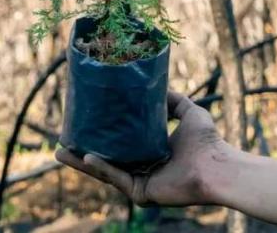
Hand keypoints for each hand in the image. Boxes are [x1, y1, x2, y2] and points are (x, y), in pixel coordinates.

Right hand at [55, 91, 229, 206]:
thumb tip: (157, 84)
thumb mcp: (188, 110)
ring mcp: (140, 181)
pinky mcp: (141, 192)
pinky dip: (101, 167)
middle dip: (81, 152)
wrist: (217, 164)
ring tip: (60, 151)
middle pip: (105, 159)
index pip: (119, 145)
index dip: (101, 135)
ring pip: (104, 171)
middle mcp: (142, 167)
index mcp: (150, 152)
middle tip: (60, 141)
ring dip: (81, 162)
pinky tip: (85, 157)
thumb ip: (173, 99)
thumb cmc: (207, 141)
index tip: (83, 122)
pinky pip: (116, 178)